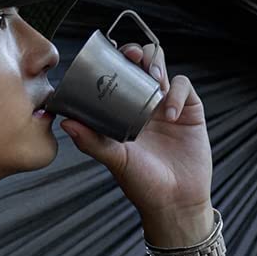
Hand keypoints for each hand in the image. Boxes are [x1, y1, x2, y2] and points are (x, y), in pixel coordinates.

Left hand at [59, 41, 214, 243]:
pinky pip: (183, 86)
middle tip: (131, 55)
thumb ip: (92, 141)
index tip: (108, 54)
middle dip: (136, 53)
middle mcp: (144, 105)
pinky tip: (169, 112)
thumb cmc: (142, 184)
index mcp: (123, 112)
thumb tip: (66, 122)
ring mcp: (168, 105)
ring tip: (152, 77)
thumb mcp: (114, 160)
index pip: (117, 76)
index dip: (114, 60)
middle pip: (141, 64)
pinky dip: (176, 92)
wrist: (175, 202)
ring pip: (163, 68)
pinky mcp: (190, 110)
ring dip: (156, 64)